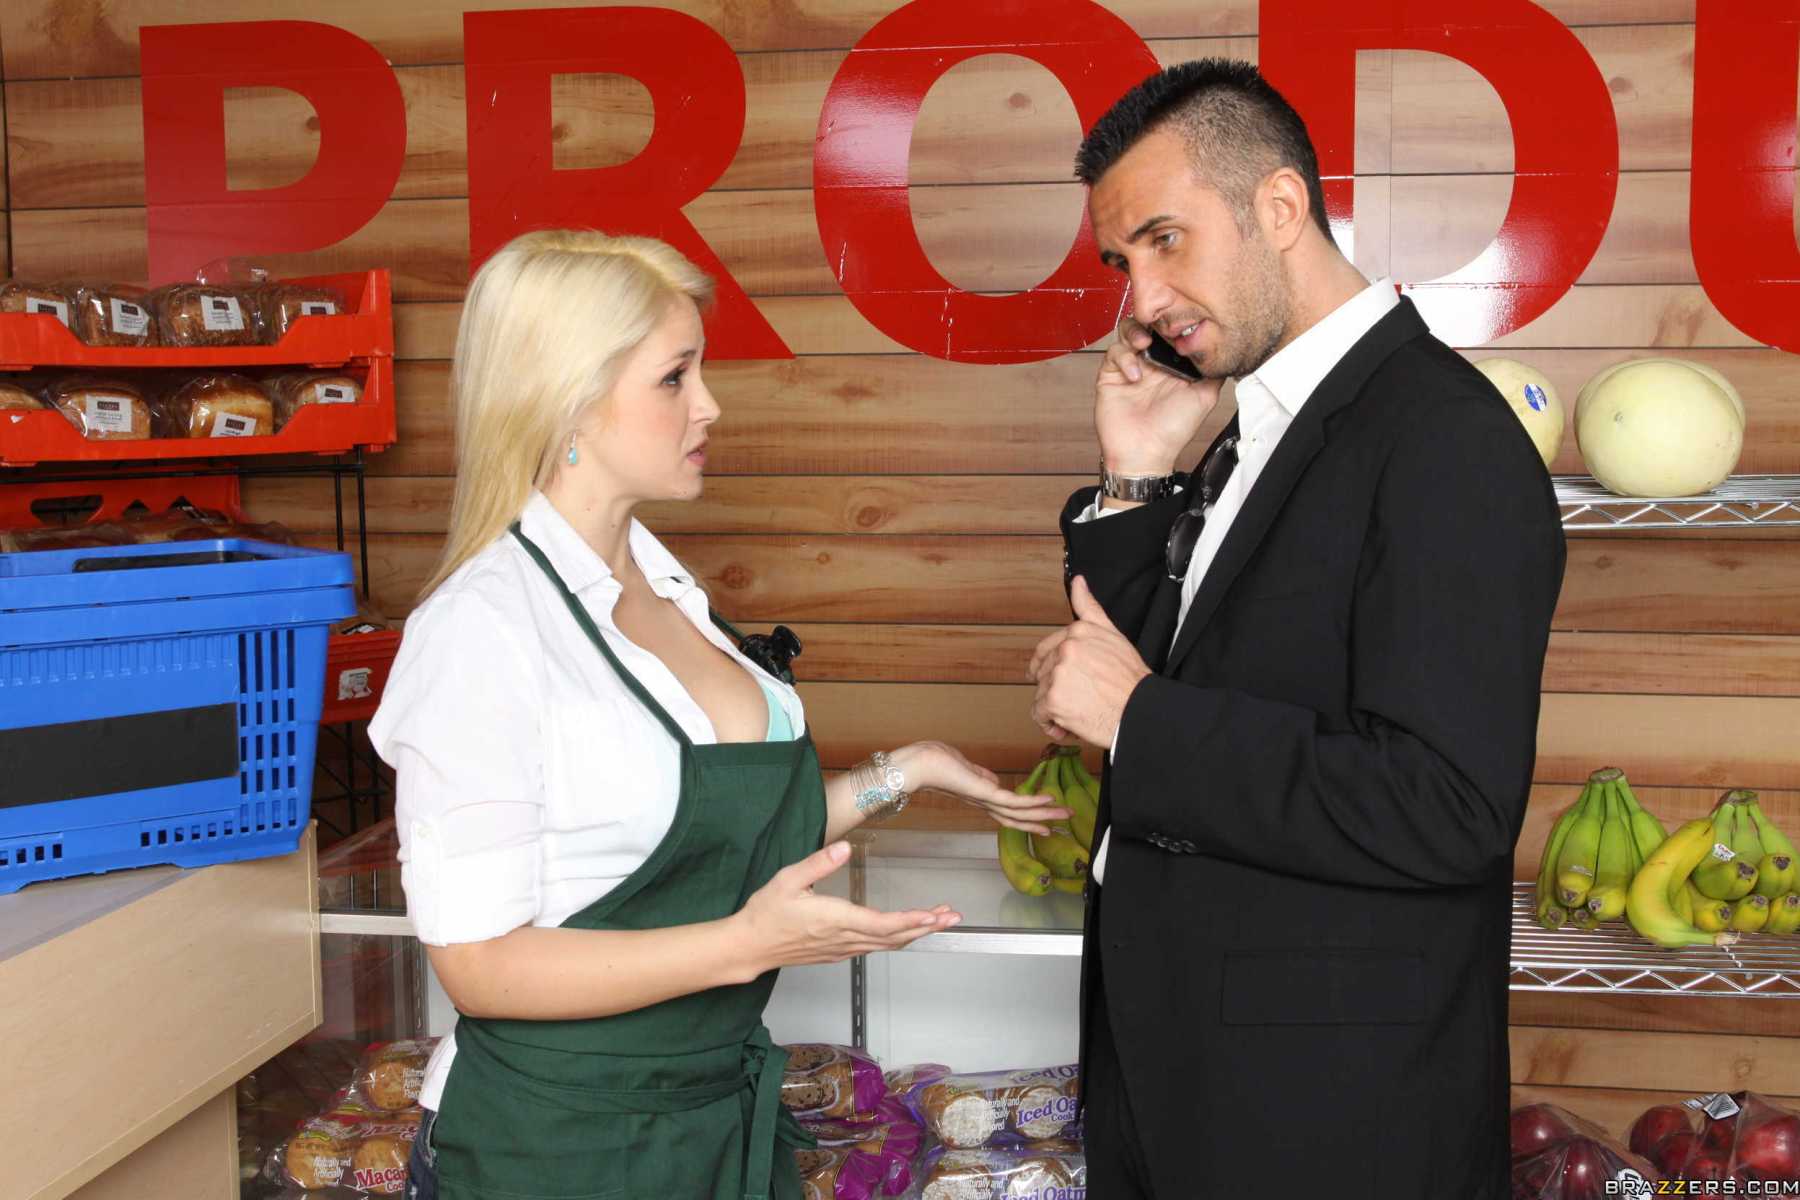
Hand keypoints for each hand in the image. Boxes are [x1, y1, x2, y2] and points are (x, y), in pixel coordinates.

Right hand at [735, 841, 960, 971]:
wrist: (749, 945)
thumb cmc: (766, 912)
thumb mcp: (788, 879)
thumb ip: (818, 862)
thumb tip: (845, 847)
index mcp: (835, 919)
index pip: (883, 924)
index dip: (912, 921)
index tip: (934, 915)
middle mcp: (843, 938)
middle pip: (894, 937)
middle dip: (926, 927)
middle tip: (952, 916)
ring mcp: (842, 949)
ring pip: (887, 944)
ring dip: (915, 933)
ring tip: (938, 920)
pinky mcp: (837, 953)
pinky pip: (875, 948)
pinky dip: (897, 939)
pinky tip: (906, 931)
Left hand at [889, 741, 1069, 834]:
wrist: (916, 765)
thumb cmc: (932, 761)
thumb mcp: (962, 767)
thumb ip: (980, 775)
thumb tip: (994, 781)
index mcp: (979, 797)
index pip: (1007, 811)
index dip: (1028, 817)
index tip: (1045, 822)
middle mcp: (983, 803)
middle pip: (1018, 817)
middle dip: (1042, 819)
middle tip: (1066, 820)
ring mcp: (984, 799)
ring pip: (1019, 812)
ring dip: (1044, 812)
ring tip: (1066, 813)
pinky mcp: (984, 793)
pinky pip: (1013, 800)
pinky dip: (1032, 801)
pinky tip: (1049, 798)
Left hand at [1029, 575, 1151, 746]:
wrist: (1139, 710)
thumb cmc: (1130, 679)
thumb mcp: (1113, 635)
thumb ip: (1090, 607)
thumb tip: (1077, 581)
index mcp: (1077, 632)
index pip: (1046, 649)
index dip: (1048, 668)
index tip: (1053, 679)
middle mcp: (1065, 649)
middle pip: (1043, 673)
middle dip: (1056, 689)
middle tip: (1077, 698)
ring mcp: (1058, 674)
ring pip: (1040, 694)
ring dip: (1054, 708)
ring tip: (1077, 712)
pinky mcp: (1053, 699)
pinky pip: (1039, 714)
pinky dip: (1051, 725)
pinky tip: (1068, 727)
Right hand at [1098, 317, 1222, 476]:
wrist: (1143, 453)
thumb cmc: (1173, 431)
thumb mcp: (1205, 397)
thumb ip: (1214, 373)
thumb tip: (1223, 352)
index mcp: (1172, 365)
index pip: (1171, 332)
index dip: (1173, 323)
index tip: (1179, 322)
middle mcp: (1151, 363)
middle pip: (1148, 325)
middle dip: (1152, 321)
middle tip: (1159, 329)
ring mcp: (1130, 367)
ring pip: (1127, 331)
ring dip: (1134, 332)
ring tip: (1143, 344)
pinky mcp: (1110, 375)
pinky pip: (1113, 353)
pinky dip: (1123, 358)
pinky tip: (1134, 375)